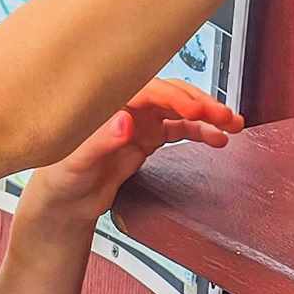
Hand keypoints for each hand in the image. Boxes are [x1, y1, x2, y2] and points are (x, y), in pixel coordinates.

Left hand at [20, 78, 247, 226]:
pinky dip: (200, 132)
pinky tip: (217, 137)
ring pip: (179, 110)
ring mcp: (139, 121)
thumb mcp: (76, 162)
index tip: (195, 111)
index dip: (174, 97)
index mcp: (109, 105)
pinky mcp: (146, 138)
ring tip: (232, 124)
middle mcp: (127, 107)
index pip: (148, 91)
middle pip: (170, 95)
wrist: (64, 202)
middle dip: (199, 103)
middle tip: (223, 116)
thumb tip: (126, 120)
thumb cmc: (61, 179)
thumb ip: (100, 140)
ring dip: (206, 116)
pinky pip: (179, 129)